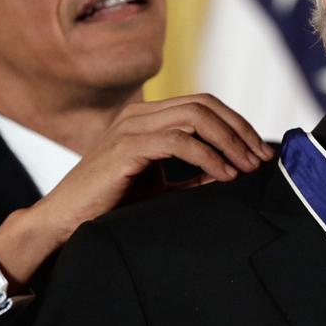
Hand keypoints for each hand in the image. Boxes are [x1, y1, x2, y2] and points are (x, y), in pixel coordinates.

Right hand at [0, 94, 273, 288]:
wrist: (64, 222)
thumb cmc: (110, 206)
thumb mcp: (160, 187)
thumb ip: (192, 177)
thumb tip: (232, 173)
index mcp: (146, 116)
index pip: (203, 104)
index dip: (236, 123)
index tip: (260, 152)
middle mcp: (139, 113)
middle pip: (205, 104)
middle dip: (239, 130)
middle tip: (262, 159)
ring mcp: (130, 126)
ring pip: (195, 116)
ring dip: (229, 141)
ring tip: (248, 167)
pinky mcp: (126, 147)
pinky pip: (178, 141)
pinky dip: (208, 156)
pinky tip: (224, 176)